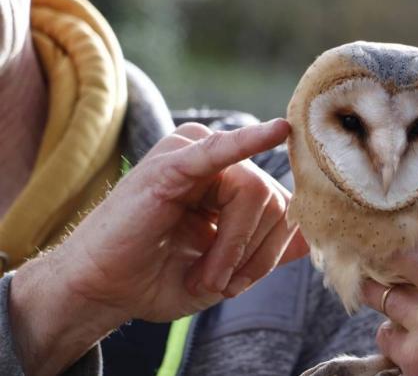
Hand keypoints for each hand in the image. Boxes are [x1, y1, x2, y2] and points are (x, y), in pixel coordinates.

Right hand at [9, 119, 308, 375]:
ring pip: (254, 192)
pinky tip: (279, 130)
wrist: (104, 289)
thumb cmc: (161, 275)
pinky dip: (249, 143)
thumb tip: (311, 236)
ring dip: (233, 248)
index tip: (241, 282)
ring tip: (203, 277)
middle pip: (274, 199)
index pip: (282, 203)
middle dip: (254, 253)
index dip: (271, 250)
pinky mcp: (173, 164)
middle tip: (219, 284)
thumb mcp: (227, 268)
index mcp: (231, 178)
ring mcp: (193, 155)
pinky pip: (219, 151)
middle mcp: (217, 159)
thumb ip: (269, 248)